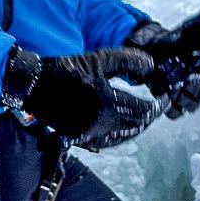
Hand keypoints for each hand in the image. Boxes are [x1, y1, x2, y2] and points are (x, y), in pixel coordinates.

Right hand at [2, 45, 161, 150]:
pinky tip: (121, 130)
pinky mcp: (78, 137)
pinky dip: (118, 136)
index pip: (143, 111)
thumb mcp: (99, 59)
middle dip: (149, 117)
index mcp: (108, 104)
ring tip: (143, 119)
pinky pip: (105, 141)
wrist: (33, 85)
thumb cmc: (66, 69)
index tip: (166, 100)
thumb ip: (128, 61)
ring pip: (121, 136)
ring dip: (135, 128)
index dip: (158, 107)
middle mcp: (100, 124)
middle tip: (158, 109)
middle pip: (135, 126)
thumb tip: (151, 66)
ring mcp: (89, 133)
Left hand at [125, 10, 199, 116]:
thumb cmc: (177, 40)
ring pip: (193, 105)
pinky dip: (171, 109)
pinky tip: (164, 98)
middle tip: (189, 80)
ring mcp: (188, 94)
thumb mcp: (187, 29)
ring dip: (186, 100)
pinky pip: (175, 113)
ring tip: (175, 90)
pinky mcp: (172, 102)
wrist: (153, 49)